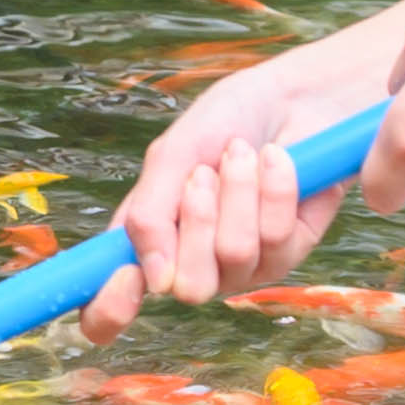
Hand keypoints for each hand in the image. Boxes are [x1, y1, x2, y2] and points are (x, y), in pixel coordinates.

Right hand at [92, 9, 404, 336]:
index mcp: (149, 243)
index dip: (112, 307)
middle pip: (189, 287)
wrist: (292, 96)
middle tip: (203, 173)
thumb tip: (151, 281)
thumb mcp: (171, 156)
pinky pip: (277, 237)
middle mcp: (193, 264)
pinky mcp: (290, 252)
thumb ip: (149, 215)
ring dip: (237, 192)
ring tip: (241, 152)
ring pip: (235, 255)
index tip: (128, 274)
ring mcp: (244, 265)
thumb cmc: (225, 122)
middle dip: (198, 221)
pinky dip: (273, 187)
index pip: (114, 306)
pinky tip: (275, 159)